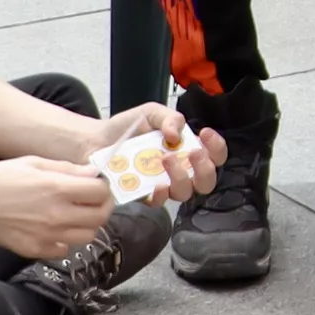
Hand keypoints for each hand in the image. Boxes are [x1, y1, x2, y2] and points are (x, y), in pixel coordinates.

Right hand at [0, 154, 116, 260]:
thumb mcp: (34, 163)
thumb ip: (67, 170)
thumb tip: (93, 174)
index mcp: (58, 188)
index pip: (101, 193)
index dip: (103, 188)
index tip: (98, 185)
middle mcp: (58, 215)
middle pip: (100, 218)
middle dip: (102, 208)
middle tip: (93, 201)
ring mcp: (48, 237)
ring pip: (87, 237)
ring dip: (87, 226)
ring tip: (74, 215)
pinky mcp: (36, 251)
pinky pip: (64, 250)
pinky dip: (65, 241)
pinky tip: (54, 229)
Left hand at [94, 101, 224, 202]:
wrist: (96, 140)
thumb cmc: (128, 127)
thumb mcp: (151, 113)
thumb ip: (169, 118)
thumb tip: (177, 135)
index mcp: (186, 149)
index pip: (215, 155)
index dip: (217, 148)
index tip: (205, 133)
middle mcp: (180, 170)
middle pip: (206, 181)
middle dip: (205, 168)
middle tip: (194, 153)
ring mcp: (163, 185)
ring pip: (185, 193)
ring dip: (182, 177)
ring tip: (166, 159)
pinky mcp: (144, 196)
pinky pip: (159, 201)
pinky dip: (161, 194)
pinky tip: (157, 183)